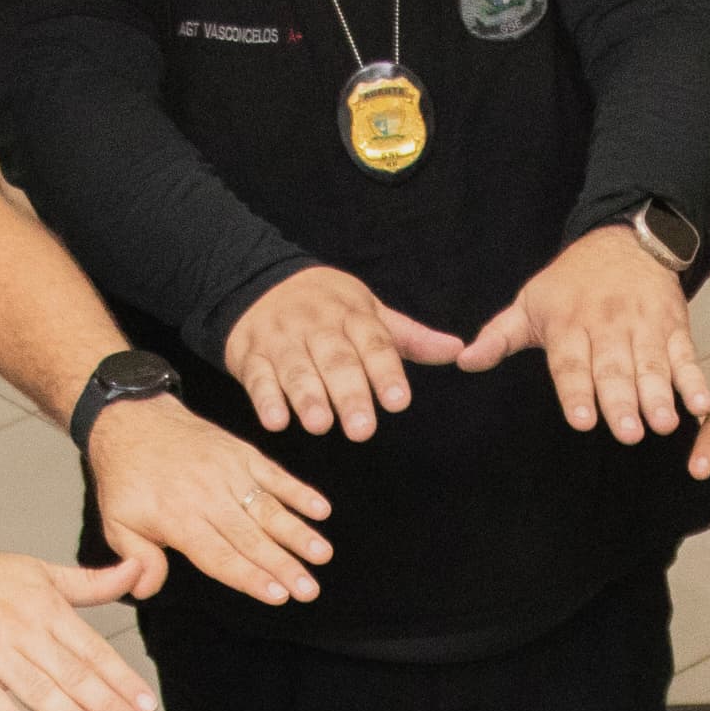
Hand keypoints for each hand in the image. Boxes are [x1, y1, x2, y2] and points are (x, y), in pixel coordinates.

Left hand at [85, 397, 334, 607]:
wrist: (132, 419)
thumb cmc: (126, 476)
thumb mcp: (116, 521)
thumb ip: (137, 558)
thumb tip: (147, 590)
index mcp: (178, 518)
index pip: (220, 555)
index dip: (250, 577)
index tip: (278, 596)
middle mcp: (208, 496)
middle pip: (251, 538)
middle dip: (283, 565)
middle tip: (310, 589)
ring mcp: (228, 473)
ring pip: (268, 508)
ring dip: (298, 532)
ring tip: (322, 554)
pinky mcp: (241, 454)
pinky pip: (274, 474)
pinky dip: (298, 491)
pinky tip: (321, 510)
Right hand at [222, 265, 467, 441]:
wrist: (256, 280)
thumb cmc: (326, 307)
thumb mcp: (369, 312)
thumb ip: (410, 338)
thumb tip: (458, 350)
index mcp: (352, 315)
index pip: (374, 344)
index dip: (386, 373)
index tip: (399, 402)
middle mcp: (317, 325)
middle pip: (336, 360)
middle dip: (349, 394)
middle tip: (362, 430)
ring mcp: (282, 339)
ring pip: (296, 369)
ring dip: (307, 397)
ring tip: (320, 425)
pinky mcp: (250, 354)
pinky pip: (257, 376)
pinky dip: (264, 398)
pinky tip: (275, 421)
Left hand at [459, 226, 709, 444]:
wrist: (624, 239)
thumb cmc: (571, 282)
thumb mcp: (529, 303)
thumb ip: (498, 337)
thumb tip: (464, 362)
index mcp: (568, 324)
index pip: (571, 363)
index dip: (576, 391)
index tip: (581, 420)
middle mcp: (607, 326)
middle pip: (614, 369)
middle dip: (621, 402)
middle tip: (627, 433)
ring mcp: (643, 326)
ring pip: (651, 365)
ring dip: (659, 396)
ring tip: (663, 424)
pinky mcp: (673, 326)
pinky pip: (684, 355)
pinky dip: (693, 379)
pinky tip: (698, 404)